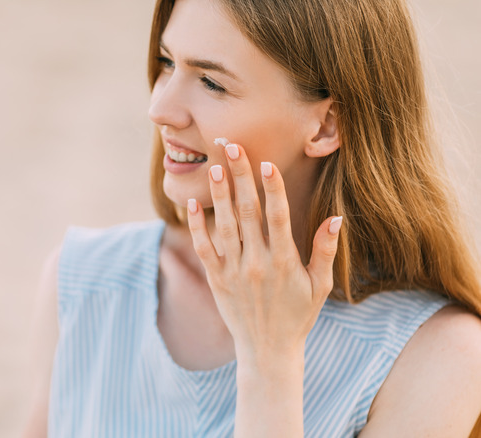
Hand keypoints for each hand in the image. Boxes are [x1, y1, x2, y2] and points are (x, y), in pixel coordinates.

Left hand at [186, 143, 341, 365]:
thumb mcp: (320, 286)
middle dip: (239, 177)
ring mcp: (233, 271)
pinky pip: (203, 248)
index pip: (277, 217)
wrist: (267, 350)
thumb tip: (337, 217)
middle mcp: (257, 263)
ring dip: (218, 196)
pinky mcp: (216, 279)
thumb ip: (326, 251)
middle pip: (247, 212)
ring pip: (223, 226)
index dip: (272, 188)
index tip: (266, 163)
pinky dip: (195, 227)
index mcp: (285, 262)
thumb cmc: (298, 316)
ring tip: (214, 167)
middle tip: (232, 147)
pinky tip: (190, 204)